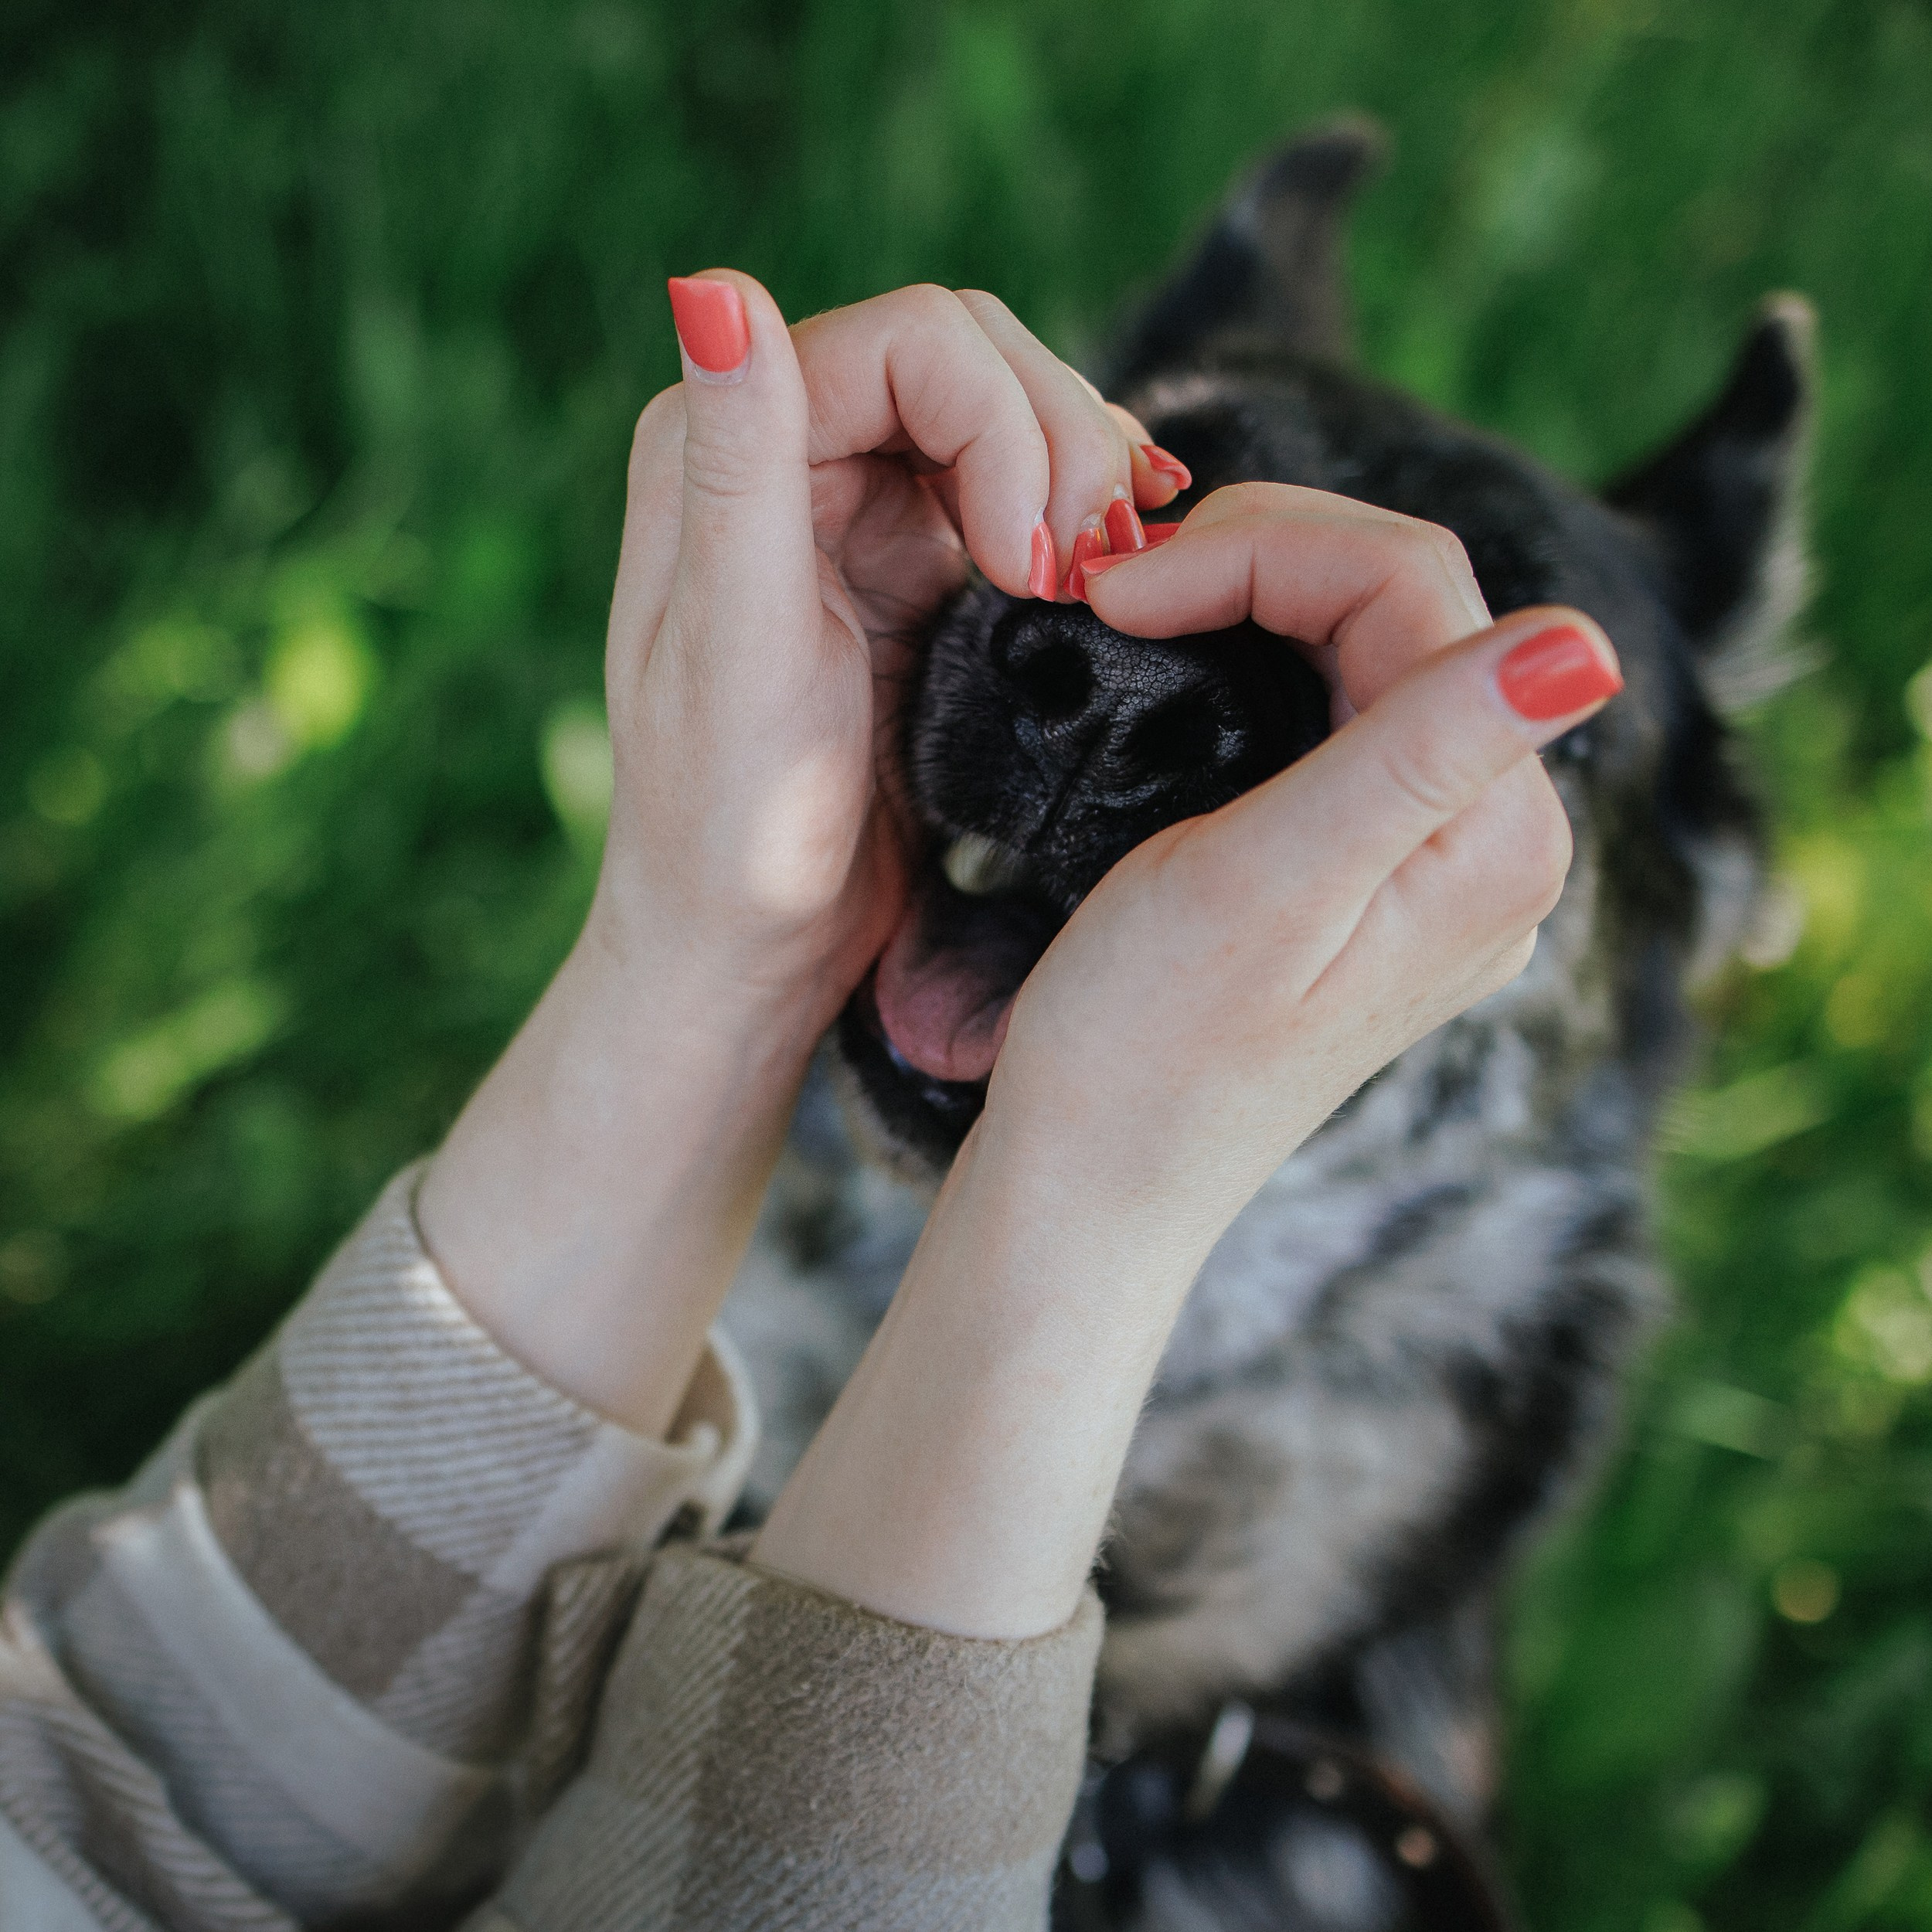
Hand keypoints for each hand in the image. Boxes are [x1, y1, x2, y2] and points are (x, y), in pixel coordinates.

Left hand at [596, 276, 1178, 1022]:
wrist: (754, 947)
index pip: (916, 341)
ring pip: (1013, 415)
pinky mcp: (916, 568)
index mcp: (723, 446)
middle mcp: (786, 451)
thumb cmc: (732, 827)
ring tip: (1111, 581)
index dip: (1007, 425)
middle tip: (1093, 579)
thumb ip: (740, 466)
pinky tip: (1125, 560)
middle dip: (1060, 447)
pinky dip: (1082, 515)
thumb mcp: (739, 651)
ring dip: (1083, 479)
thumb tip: (712, 288)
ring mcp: (858, 507)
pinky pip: (1022, 489)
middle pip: (977, 359)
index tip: (1035, 569)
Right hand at [752, 484, 1620, 1635]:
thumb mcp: (1270, 885)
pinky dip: (1252, 663)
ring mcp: (1437, 862)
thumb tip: (1587, 641)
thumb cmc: (1146, 1052)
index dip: (1259, 550)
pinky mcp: (1374, 876)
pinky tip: (1176, 673)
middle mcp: (1493, 844)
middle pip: (1401, 604)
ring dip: (1249, 603)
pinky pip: (1338, 712)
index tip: (1117, 592)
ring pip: (1367, 647)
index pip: (1408, 585)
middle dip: (1254, 563)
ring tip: (1134, 620)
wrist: (1093, 1182)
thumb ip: (1423, 754)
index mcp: (1491, 836)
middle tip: (1113, 593)